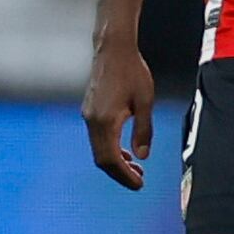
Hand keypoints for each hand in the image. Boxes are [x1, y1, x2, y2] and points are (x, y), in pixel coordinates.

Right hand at [84, 43, 158, 186]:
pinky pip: (97, 138)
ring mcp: (88, 116)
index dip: (125, 175)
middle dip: (120, 173)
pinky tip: (125, 151)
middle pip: (102, 159)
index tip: (139, 184)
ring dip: (115, 161)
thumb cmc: (131, 71)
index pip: (112, 159)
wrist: (113, 50)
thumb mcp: (145, 101)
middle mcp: (92, 121)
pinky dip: (110, 149)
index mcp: (106, 120)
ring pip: (98, 150)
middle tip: (139, 180)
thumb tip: (142, 156)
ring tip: (136, 168)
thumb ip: (143, 130)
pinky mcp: (89, 111)